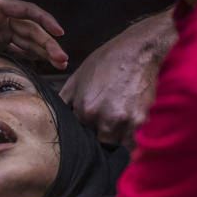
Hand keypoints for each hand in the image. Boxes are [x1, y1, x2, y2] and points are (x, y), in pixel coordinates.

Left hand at [0, 0, 68, 68]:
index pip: (26, 12)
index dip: (45, 21)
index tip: (59, 32)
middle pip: (31, 30)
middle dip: (49, 44)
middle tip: (62, 59)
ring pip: (27, 42)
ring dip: (44, 52)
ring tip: (59, 65)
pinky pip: (16, 50)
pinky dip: (30, 56)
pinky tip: (42, 64)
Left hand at [60, 11, 175, 145]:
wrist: (137, 51)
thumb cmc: (106, 62)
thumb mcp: (77, 79)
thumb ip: (63, 102)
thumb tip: (54, 117)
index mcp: (85, 110)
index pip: (78, 135)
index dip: (81, 132)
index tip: (84, 127)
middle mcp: (104, 119)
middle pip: (96, 144)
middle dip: (96, 137)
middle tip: (98, 127)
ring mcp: (125, 122)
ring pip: (114, 146)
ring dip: (112, 141)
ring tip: (112, 126)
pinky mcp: (141, 121)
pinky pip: (131, 142)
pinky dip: (127, 139)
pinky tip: (124, 127)